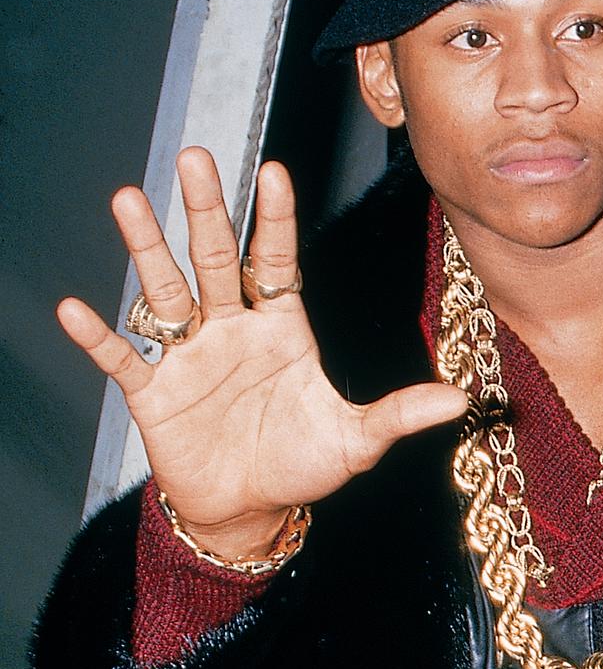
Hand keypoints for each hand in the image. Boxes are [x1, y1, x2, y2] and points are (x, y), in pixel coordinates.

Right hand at [56, 148, 467, 556]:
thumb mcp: (357, 441)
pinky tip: (75, 309)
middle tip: (193, 156)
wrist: (251, 511)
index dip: (276, 218)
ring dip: (147, 249)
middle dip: (206, 209)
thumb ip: (400, 415)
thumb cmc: (303, 466)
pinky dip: (100, 337)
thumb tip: (461, 401)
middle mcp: (233, 330)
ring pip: (166, 290)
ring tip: (127, 200)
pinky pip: (124, 359)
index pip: (278, 261)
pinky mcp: (154, 393)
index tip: (273, 170)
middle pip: (216, 257)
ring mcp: (190, 356)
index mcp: (282, 329)